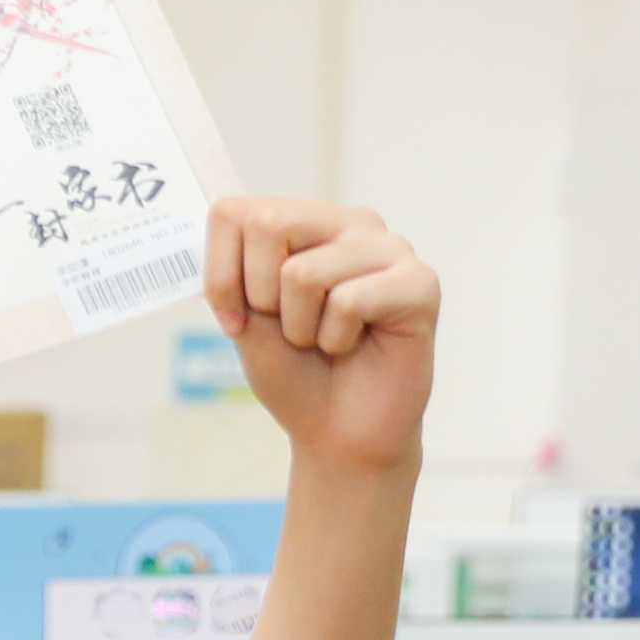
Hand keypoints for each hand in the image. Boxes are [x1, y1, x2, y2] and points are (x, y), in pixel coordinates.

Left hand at [209, 198, 435, 475]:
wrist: (338, 432)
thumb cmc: (295, 371)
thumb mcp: (244, 318)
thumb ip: (233, 266)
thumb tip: (219, 207)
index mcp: (305, 222)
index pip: (233, 212)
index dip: (219, 275)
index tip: (234, 320)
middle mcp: (350, 223)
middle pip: (268, 224)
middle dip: (259, 296)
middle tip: (291, 329)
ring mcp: (390, 247)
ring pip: (304, 272)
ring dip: (300, 327)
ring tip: (326, 339)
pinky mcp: (420, 282)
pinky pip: (348, 301)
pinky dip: (336, 338)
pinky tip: (356, 344)